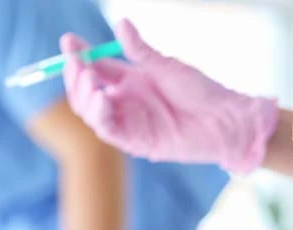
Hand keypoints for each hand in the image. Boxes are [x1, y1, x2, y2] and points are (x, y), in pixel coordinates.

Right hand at [59, 20, 278, 173]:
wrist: (224, 119)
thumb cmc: (201, 91)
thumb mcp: (166, 66)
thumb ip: (140, 50)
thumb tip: (121, 24)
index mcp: (130, 80)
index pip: (95, 67)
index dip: (79, 55)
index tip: (69, 41)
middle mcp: (126, 102)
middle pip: (86, 91)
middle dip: (77, 76)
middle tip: (77, 63)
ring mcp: (130, 122)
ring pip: (92, 113)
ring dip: (84, 96)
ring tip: (89, 81)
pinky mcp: (137, 142)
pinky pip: (110, 131)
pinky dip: (100, 116)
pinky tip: (101, 99)